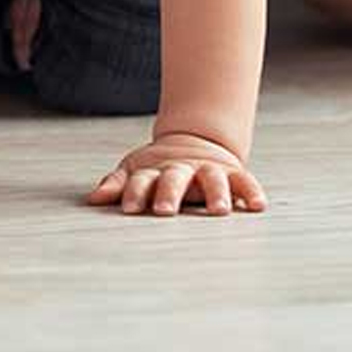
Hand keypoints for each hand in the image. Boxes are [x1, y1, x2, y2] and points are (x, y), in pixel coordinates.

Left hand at [86, 131, 265, 216]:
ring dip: (215, 193)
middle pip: (174, 179)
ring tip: (219, 210)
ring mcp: (207, 169)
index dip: (135, 193)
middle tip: (165, 210)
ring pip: (212, 179)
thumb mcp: (136, 171)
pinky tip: (257, 206)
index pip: (142, 181)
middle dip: (169, 194)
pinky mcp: (231, 172)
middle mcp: (182, 169)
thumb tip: (94, 199)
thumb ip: (118, 185)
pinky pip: (244, 181)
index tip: (130, 209)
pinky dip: (251, 192)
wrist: (194, 141)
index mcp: (155, 171)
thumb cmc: (159, 169)